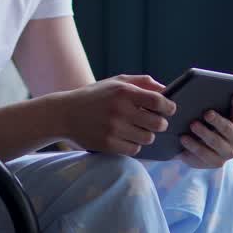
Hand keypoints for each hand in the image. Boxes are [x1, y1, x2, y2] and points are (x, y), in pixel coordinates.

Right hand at [56, 75, 174, 155]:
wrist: (64, 113)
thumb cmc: (95, 96)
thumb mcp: (115, 82)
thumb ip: (141, 82)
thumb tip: (165, 90)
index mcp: (124, 92)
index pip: (158, 102)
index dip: (169, 107)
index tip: (169, 109)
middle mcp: (120, 110)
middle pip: (157, 124)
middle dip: (160, 124)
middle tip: (155, 122)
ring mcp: (113, 129)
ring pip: (147, 139)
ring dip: (146, 135)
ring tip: (137, 129)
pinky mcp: (107, 144)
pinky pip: (134, 150)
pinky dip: (134, 145)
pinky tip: (126, 137)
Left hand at [178, 70, 232, 168]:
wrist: (193, 139)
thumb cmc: (206, 116)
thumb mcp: (214, 102)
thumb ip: (229, 87)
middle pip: (232, 133)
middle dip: (220, 123)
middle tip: (206, 113)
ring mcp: (225, 153)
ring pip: (218, 146)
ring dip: (205, 135)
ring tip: (191, 125)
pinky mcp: (212, 163)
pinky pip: (204, 157)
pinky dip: (193, 148)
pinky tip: (183, 138)